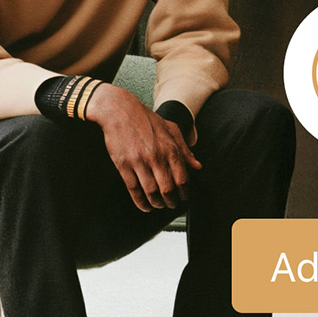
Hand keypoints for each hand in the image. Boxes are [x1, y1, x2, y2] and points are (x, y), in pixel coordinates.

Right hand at [84, 84, 201, 211]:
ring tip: (159, 206)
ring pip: (151, 192)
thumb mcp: (171, 129)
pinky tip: (144, 206)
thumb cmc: (146, 119)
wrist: (119, 110)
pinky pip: (133, 189)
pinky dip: (140, 202)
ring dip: (157, 204)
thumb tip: (198, 166)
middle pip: (168, 189)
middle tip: (172, 205)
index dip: (185, 192)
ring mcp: (139, 162)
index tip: (184, 198)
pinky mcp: (123, 165)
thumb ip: (185, 149)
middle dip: (172, 201)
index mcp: (170, 148)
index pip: (182, 178)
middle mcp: (156, 157)